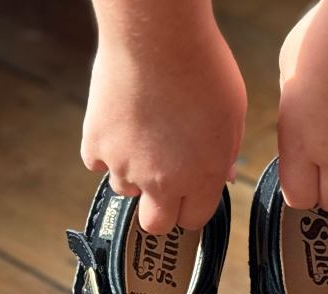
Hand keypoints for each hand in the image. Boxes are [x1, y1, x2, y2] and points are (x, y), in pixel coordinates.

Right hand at [81, 20, 245, 233]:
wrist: (156, 36)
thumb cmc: (201, 66)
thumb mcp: (232, 116)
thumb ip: (224, 154)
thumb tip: (222, 174)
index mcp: (202, 177)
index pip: (194, 219)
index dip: (192, 206)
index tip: (189, 193)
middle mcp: (162, 180)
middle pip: (156, 224)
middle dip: (160, 208)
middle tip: (162, 183)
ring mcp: (124, 165)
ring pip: (124, 190)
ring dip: (132, 173)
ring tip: (142, 138)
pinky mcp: (95, 144)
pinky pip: (96, 162)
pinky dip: (105, 149)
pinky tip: (119, 124)